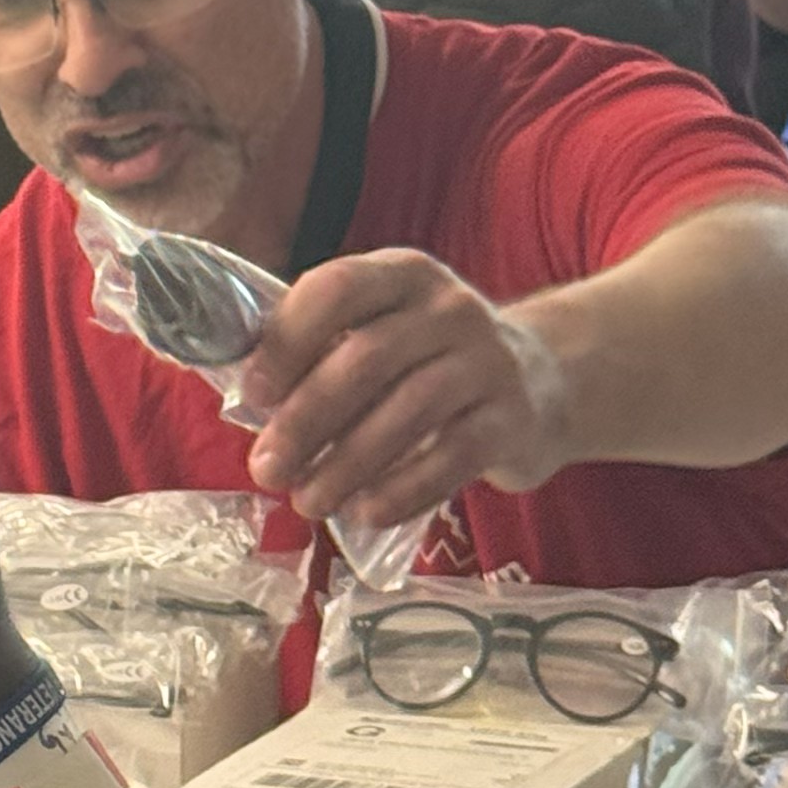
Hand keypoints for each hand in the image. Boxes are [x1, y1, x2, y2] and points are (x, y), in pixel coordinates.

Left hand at [236, 248, 571, 535]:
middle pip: (365, 359)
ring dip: (344, 466)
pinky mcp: (512, 419)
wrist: (541, 384)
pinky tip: (364, 513)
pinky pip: (450, 458)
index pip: (337, 288)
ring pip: (406, 413)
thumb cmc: (428, 363)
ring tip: (307, 501)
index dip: (288, 340)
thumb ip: (323, 353)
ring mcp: (489, 361)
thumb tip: (246, 403)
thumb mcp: (383, 333)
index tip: (253, 394)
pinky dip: (400, 491)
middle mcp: (450, 307)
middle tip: (266, 469)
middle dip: (305, 421)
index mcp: (403, 274)